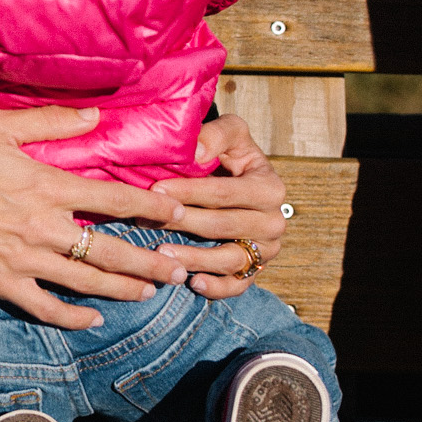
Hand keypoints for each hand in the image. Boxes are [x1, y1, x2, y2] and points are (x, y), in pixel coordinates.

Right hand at [0, 107, 192, 330]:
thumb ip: (49, 121)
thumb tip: (96, 116)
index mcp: (46, 186)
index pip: (112, 199)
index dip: (150, 207)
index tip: (178, 212)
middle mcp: (43, 228)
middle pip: (109, 250)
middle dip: (149, 262)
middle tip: (179, 269)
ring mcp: (25, 260)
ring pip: (86, 282)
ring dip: (124, 289)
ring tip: (152, 292)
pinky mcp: (3, 283)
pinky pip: (46, 307)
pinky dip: (73, 316)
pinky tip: (94, 318)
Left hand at [151, 113, 288, 297]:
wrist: (243, 179)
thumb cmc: (232, 154)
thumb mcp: (232, 133)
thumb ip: (217, 135)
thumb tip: (196, 152)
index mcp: (270, 188)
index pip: (223, 193)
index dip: (189, 191)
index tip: (156, 189)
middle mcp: (274, 221)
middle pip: (222, 226)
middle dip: (182, 223)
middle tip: (146, 221)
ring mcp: (267, 249)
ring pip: (230, 259)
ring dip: (194, 258)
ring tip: (161, 254)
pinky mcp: (257, 269)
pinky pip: (238, 284)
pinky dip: (216, 287)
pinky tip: (192, 283)